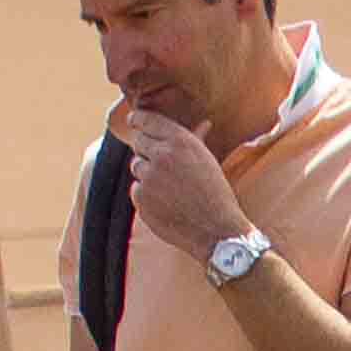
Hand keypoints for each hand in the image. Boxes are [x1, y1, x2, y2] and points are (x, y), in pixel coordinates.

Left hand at [112, 95, 254, 260]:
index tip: (133, 121)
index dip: (138, 120)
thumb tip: (204, 123)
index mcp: (181, 141)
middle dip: (146, 150)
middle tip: (162, 166)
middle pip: (138, 142)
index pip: (147, 120)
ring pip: (136, 166)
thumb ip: (198, 140)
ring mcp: (150, 177)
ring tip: (171, 189)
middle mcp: (163, 155)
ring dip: (148, 175)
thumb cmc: (216, 194)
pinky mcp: (141, 198)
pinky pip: (136, 189)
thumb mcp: (209, 162)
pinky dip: (147, 196)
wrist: (217, 230)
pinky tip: (166, 204)